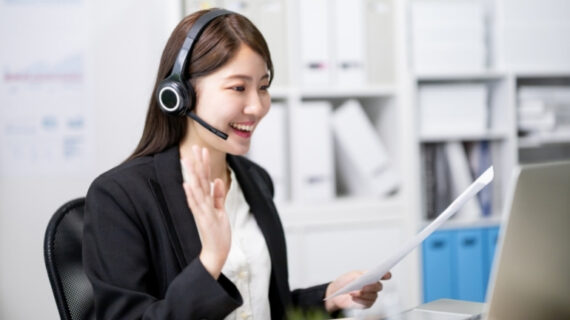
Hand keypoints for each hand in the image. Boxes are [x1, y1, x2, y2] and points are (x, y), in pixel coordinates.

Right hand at [182, 145, 229, 278]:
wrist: (216, 252)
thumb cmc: (218, 232)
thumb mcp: (220, 210)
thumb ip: (218, 195)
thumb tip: (218, 180)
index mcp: (206, 200)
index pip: (204, 178)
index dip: (204, 163)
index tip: (202, 149)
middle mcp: (201, 203)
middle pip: (199, 179)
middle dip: (197, 163)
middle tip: (195, 147)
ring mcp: (201, 211)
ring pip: (196, 189)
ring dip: (192, 174)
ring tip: (188, 161)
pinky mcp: (203, 220)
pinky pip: (196, 205)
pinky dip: (191, 195)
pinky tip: (187, 185)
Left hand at [324, 271, 391, 312]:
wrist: (337, 293)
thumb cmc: (345, 282)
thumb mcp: (350, 275)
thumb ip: (357, 275)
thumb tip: (362, 278)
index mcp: (371, 276)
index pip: (383, 275)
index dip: (386, 274)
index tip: (387, 275)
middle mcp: (373, 285)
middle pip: (379, 286)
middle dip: (371, 287)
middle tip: (363, 287)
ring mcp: (371, 295)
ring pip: (373, 296)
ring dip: (363, 294)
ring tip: (352, 292)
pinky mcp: (367, 304)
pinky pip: (367, 303)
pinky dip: (359, 300)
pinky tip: (353, 297)